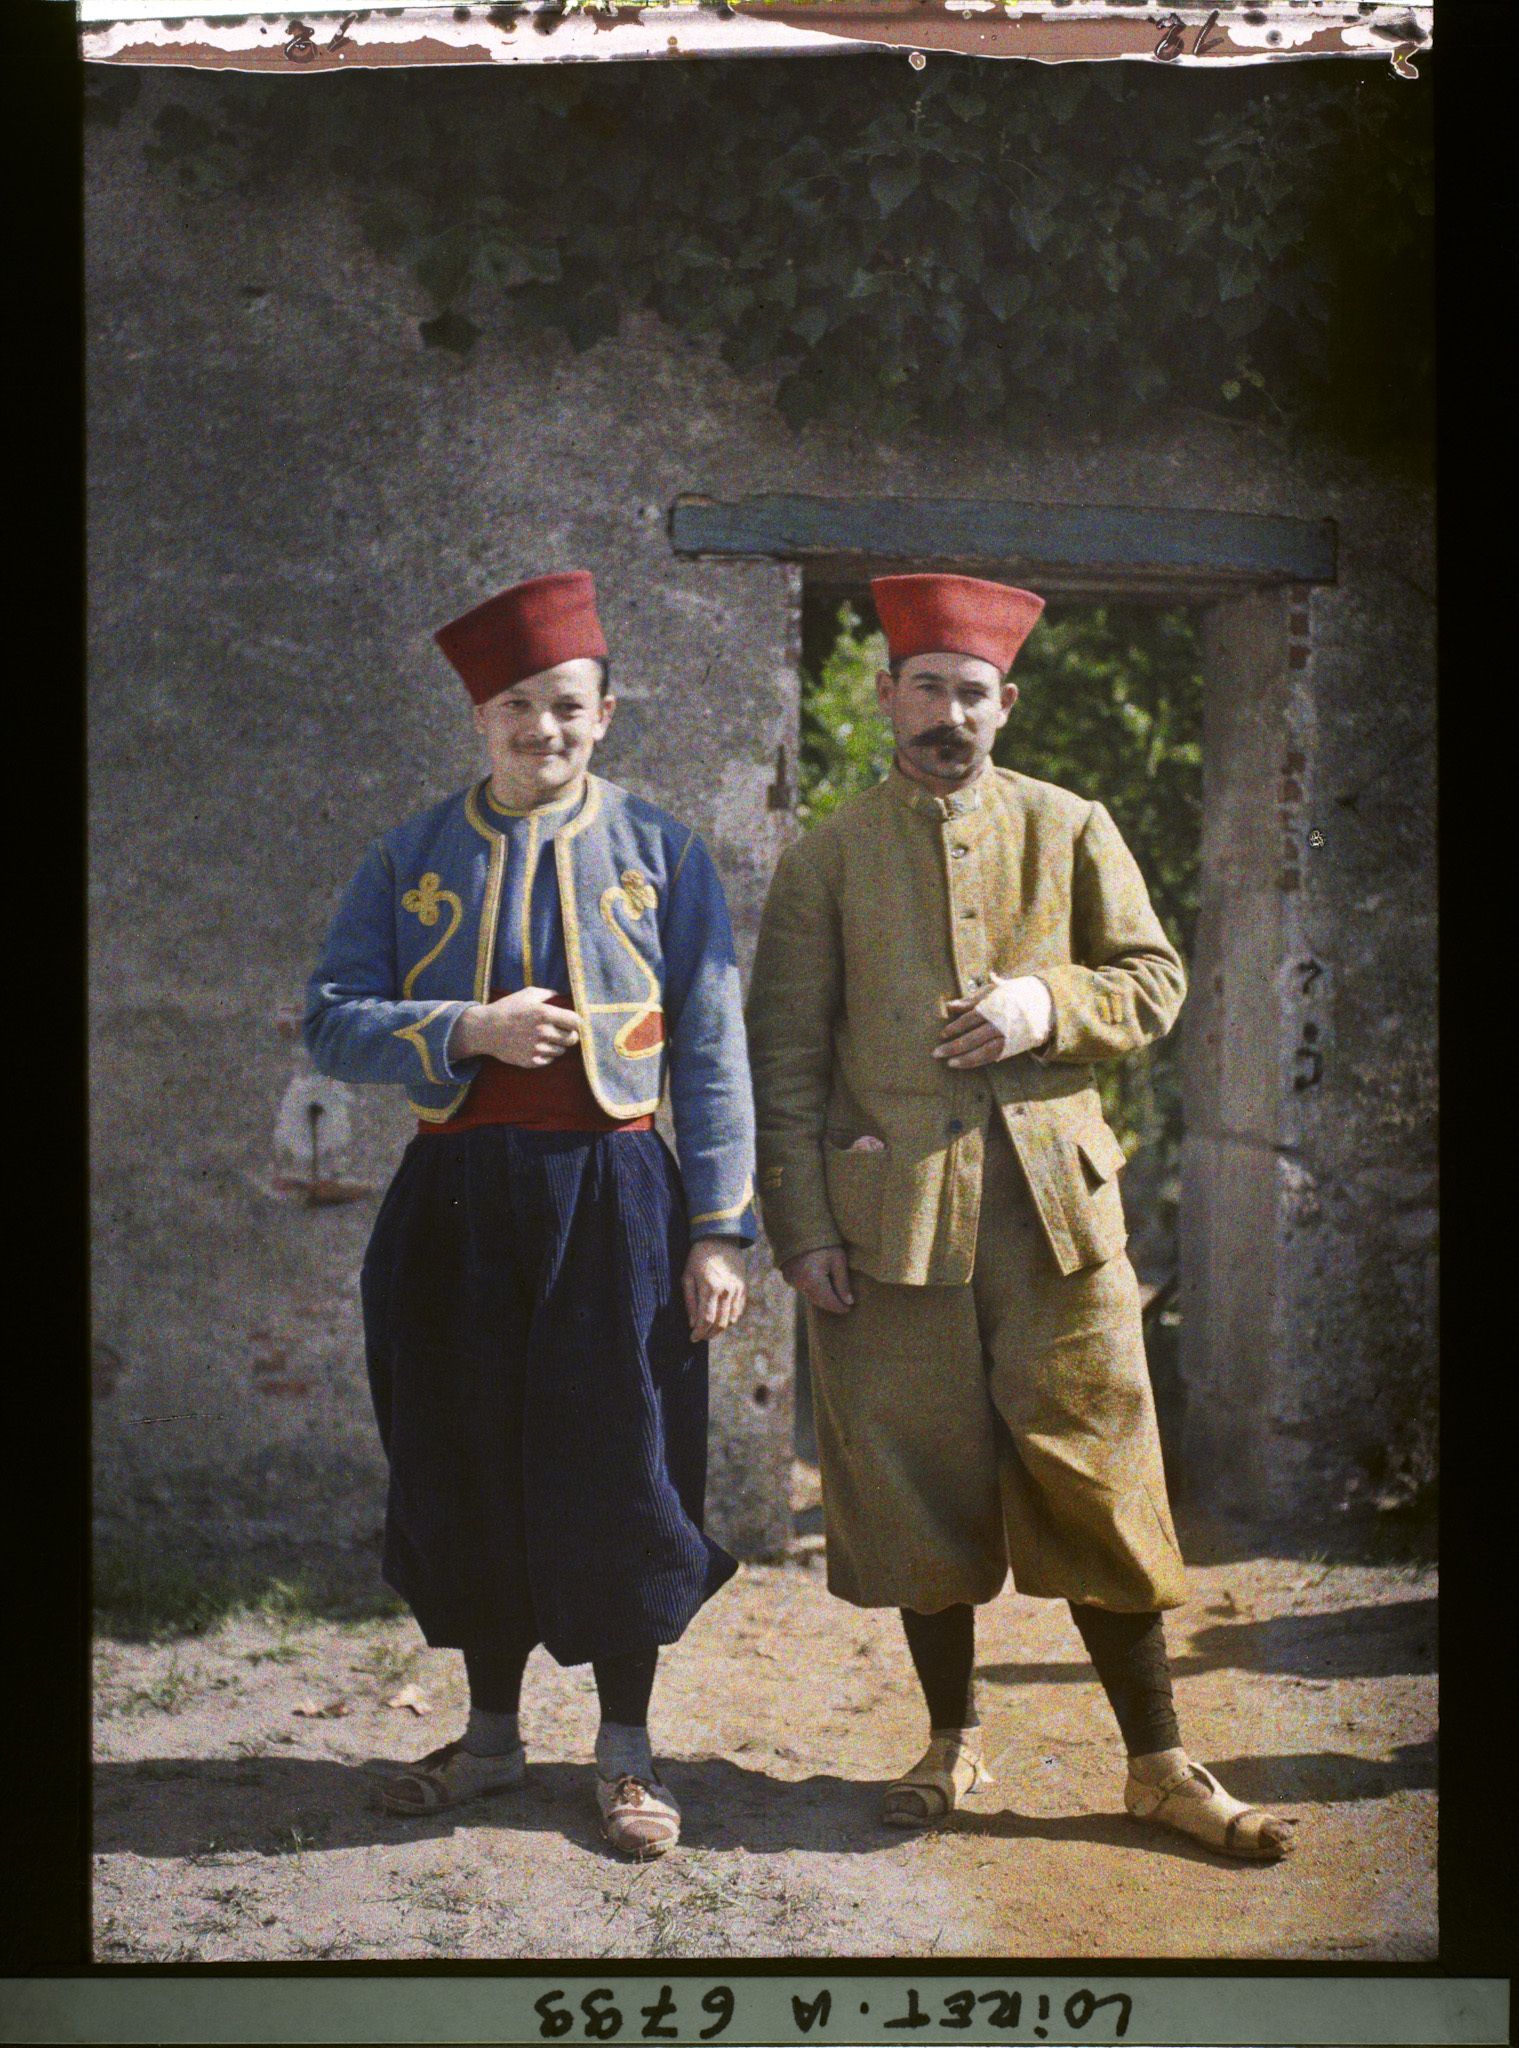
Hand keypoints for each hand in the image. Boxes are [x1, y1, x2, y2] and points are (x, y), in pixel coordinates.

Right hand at [451, 988, 580, 1067]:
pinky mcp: (531, 1061)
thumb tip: (564, 996)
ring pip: (561, 1051)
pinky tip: (537, 1046)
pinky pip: (550, 1060)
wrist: (486, 1030)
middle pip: (572, 1039)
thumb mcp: (528, 994)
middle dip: (570, 1034)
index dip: (578, 1022)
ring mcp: (537, 1049)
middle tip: (563, 1031)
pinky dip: (547, 1054)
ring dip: (558, 1045)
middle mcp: (543, 1032)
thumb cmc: (508, 1008)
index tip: (575, 1022)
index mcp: (544, 1014)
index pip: (576, 1022)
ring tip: (546, 1037)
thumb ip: (549, 993)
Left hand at [683, 1239, 747, 1341]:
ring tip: (709, 1331)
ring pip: (730, 1319)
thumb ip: (690, 1302)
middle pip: (720, 1323)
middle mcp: (727, 1291)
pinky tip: (721, 1320)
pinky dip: (730, 1319)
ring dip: (719, 1329)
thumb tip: (693, 1323)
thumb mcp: (687, 1277)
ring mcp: (737, 1290)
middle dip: (709, 1334)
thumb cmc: (698, 1258)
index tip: (692, 1338)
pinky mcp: (743, 1288)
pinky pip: (738, 1310)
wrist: (720, 1239)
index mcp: (711, 1288)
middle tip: (700, 1337)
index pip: (706, 1319)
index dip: (699, 1332)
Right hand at [781, 1246, 854, 1314]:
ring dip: (822, 1297)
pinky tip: (822, 1286)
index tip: (850, 1308)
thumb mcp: (838, 1260)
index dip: (840, 1307)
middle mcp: (800, 1284)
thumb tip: (849, 1302)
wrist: (799, 1225)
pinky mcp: (787, 1275)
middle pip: (819, 1301)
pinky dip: (813, 1290)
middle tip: (844, 1304)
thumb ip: (842, 1282)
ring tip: (835, 1296)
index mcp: (813, 1280)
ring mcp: (791, 1280)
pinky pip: (803, 1288)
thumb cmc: (823, 1241)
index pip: (829, 1301)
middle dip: (832, 1304)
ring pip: (810, 1295)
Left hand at [933, 974, 1052, 1068]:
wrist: (1046, 1003)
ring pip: (983, 1051)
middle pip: (973, 1037)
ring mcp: (1007, 1036)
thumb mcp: (994, 991)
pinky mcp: (1013, 1046)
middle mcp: (999, 1023)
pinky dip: (977, 1061)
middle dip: (953, 1046)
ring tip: (949, 1063)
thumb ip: (971, 1000)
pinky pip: (992, 1057)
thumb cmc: (1014, 995)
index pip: (970, 1019)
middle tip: (936, 1053)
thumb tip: (950, 1006)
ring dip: (964, 1059)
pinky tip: (965, 1063)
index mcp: (993, 1007)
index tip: (943, 1034)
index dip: (955, 1027)